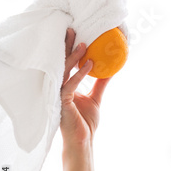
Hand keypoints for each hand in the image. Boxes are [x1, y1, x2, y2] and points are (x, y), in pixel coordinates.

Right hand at [60, 28, 110, 145]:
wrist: (83, 140)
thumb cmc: (86, 121)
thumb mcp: (96, 98)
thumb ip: (100, 83)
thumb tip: (111, 69)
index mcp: (66, 85)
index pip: (67, 63)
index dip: (70, 49)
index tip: (76, 33)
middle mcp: (60, 88)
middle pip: (61, 63)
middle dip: (66, 46)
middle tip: (72, 30)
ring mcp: (59, 95)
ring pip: (63, 71)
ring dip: (73, 57)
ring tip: (84, 44)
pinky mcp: (62, 103)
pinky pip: (70, 86)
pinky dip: (80, 75)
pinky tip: (89, 65)